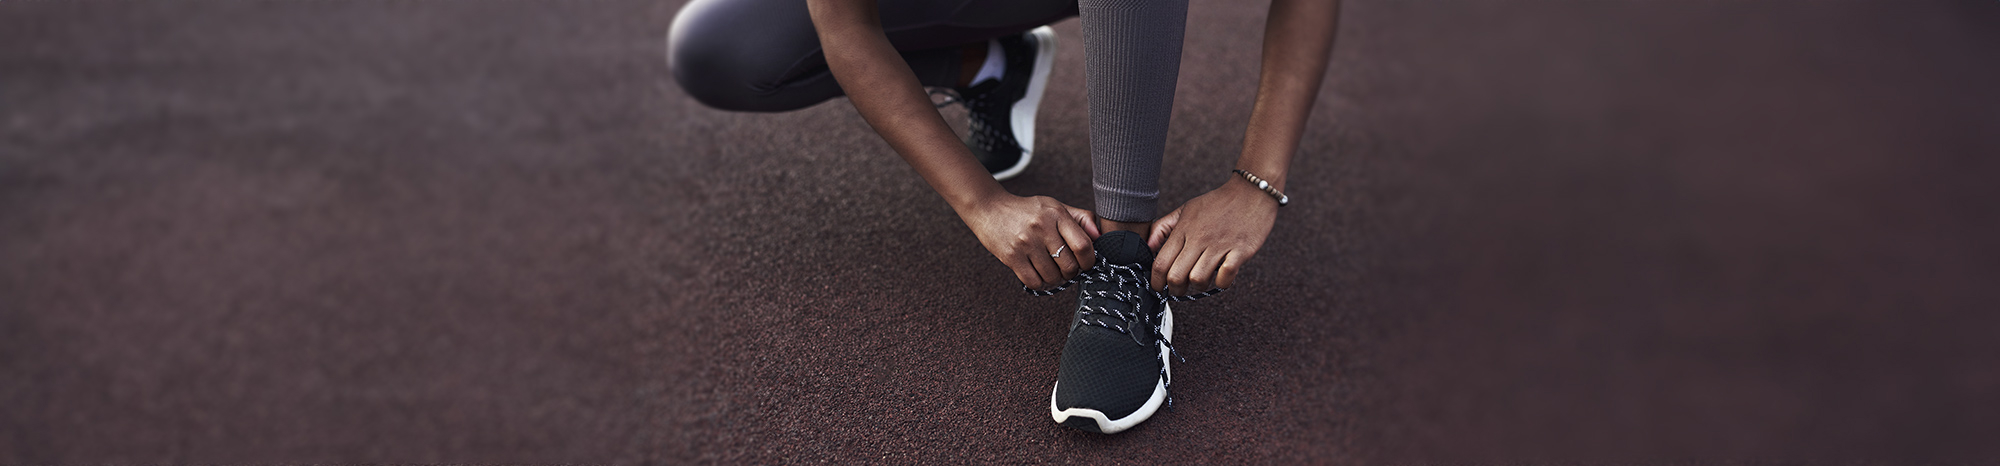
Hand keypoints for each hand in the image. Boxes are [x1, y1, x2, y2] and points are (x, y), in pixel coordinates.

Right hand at [958, 194, 1101, 289]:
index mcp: (1056, 214)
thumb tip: (1101, 237)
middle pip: (1069, 266)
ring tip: (1051, 270)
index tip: (1085, 263)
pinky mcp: (1011, 256)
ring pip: (1052, 276)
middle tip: (1066, 268)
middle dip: (1071, 272)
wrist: (989, 209)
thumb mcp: (1055, 206)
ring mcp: (1025, 243)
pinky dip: (1040, 283)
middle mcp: (1041, 227)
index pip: (1084, 246)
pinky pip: (1034, 281)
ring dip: (1055, 279)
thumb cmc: (1028, 210)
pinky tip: (1038, 274)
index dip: (1089, 261)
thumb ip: (1081, 219)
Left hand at [1147, 178, 1278, 295]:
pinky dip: (1222, 283)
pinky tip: (1222, 276)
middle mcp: (1199, 238)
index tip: (1158, 286)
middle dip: (1175, 289)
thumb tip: (1147, 247)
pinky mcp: (1241, 251)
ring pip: (1198, 279)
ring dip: (1199, 286)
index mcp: (1183, 229)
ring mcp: (1220, 245)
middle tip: (1180, 288)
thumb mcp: (1186, 209)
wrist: (1251, 191)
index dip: (1155, 281)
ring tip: (1201, 280)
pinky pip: (1225, 277)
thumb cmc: (1217, 203)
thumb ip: (1164, 227)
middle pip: (1176, 276)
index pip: (1160, 263)